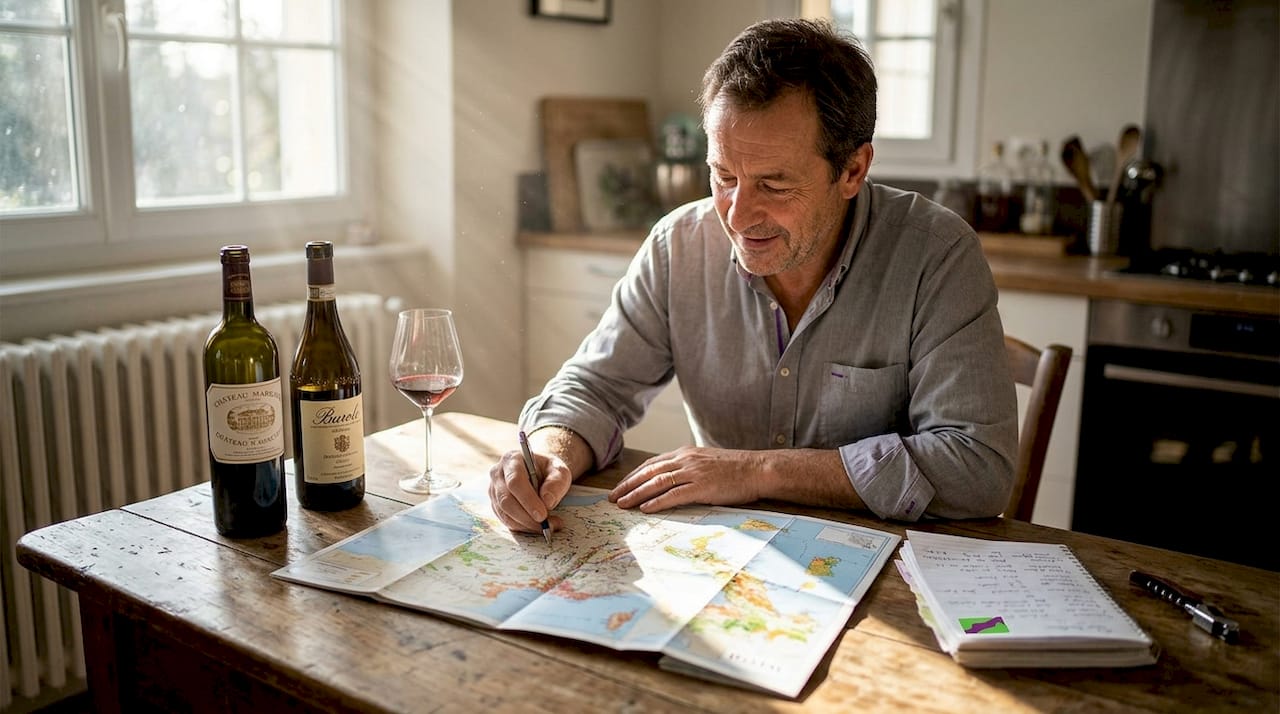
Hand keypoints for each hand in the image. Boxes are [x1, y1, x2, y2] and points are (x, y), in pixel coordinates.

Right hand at [488, 447, 572, 533]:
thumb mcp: (560, 471)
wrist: (541, 474)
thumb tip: (547, 501)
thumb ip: (557, 482)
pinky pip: (506, 520)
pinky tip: (536, 526)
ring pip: (505, 513)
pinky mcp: (496, 505)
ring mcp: (494, 490)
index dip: (528, 499)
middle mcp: (497, 474)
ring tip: (547, 526)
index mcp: (512, 459)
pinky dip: (522, 527)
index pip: (515, 481)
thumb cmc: (550, 471)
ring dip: (526, 524)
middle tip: (547, 525)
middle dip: (527, 516)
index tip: (543, 515)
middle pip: (506, 499)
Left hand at [609, 446, 764, 512]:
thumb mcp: (706, 462)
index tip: (621, 486)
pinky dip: (657, 502)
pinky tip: (645, 509)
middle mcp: (685, 460)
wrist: (758, 469)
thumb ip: (688, 468)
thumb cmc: (736, 469)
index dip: (633, 475)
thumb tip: (673, 480)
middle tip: (612, 497)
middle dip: (628, 485)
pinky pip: (674, 495)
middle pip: (649, 472)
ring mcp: (693, 472)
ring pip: (657, 482)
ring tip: (622, 504)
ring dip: (637, 494)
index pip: (652, 463)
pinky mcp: (702, 487)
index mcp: (685, 453)